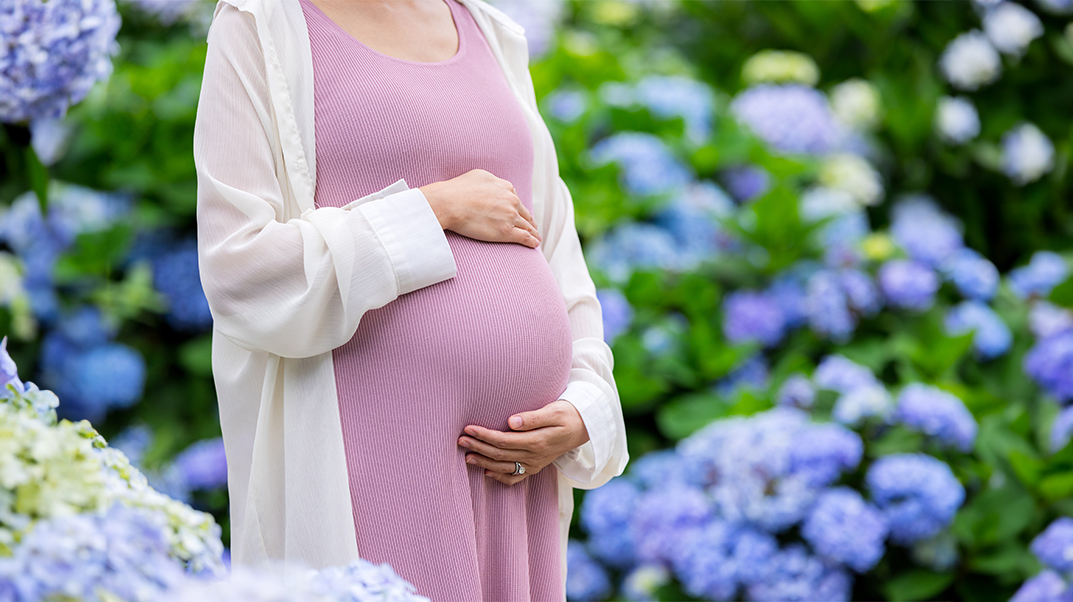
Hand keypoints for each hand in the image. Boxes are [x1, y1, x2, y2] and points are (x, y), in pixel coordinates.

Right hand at [419, 169, 541, 247]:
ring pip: (527, 226)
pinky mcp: (506, 232)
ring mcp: (510, 217)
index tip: (522, 215)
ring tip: (536, 239)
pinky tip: (534, 244)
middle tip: (533, 229)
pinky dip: (532, 241)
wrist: (450, 203)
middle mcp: (511, 201)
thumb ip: (493, 181)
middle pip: (525, 214)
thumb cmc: (458, 189)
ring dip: (533, 233)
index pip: (517, 201)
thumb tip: (497, 185)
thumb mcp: (480, 176)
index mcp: (507, 188)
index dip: (520, 210)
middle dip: (530, 222)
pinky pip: (524, 237)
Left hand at [457, 400, 589, 485]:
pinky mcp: (535, 467)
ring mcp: (535, 464)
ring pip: (504, 468)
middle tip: (460, 440)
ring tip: (466, 457)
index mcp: (537, 441)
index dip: (484, 436)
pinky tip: (487, 473)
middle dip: (478, 448)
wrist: (585, 427)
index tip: (468, 428)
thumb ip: (532, 418)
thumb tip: (511, 421)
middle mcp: (534, 456)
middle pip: (499, 454)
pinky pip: (515, 478)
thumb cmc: (568, 413)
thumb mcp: (554, 411)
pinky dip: (500, 477)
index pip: (503, 440)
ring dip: (483, 463)